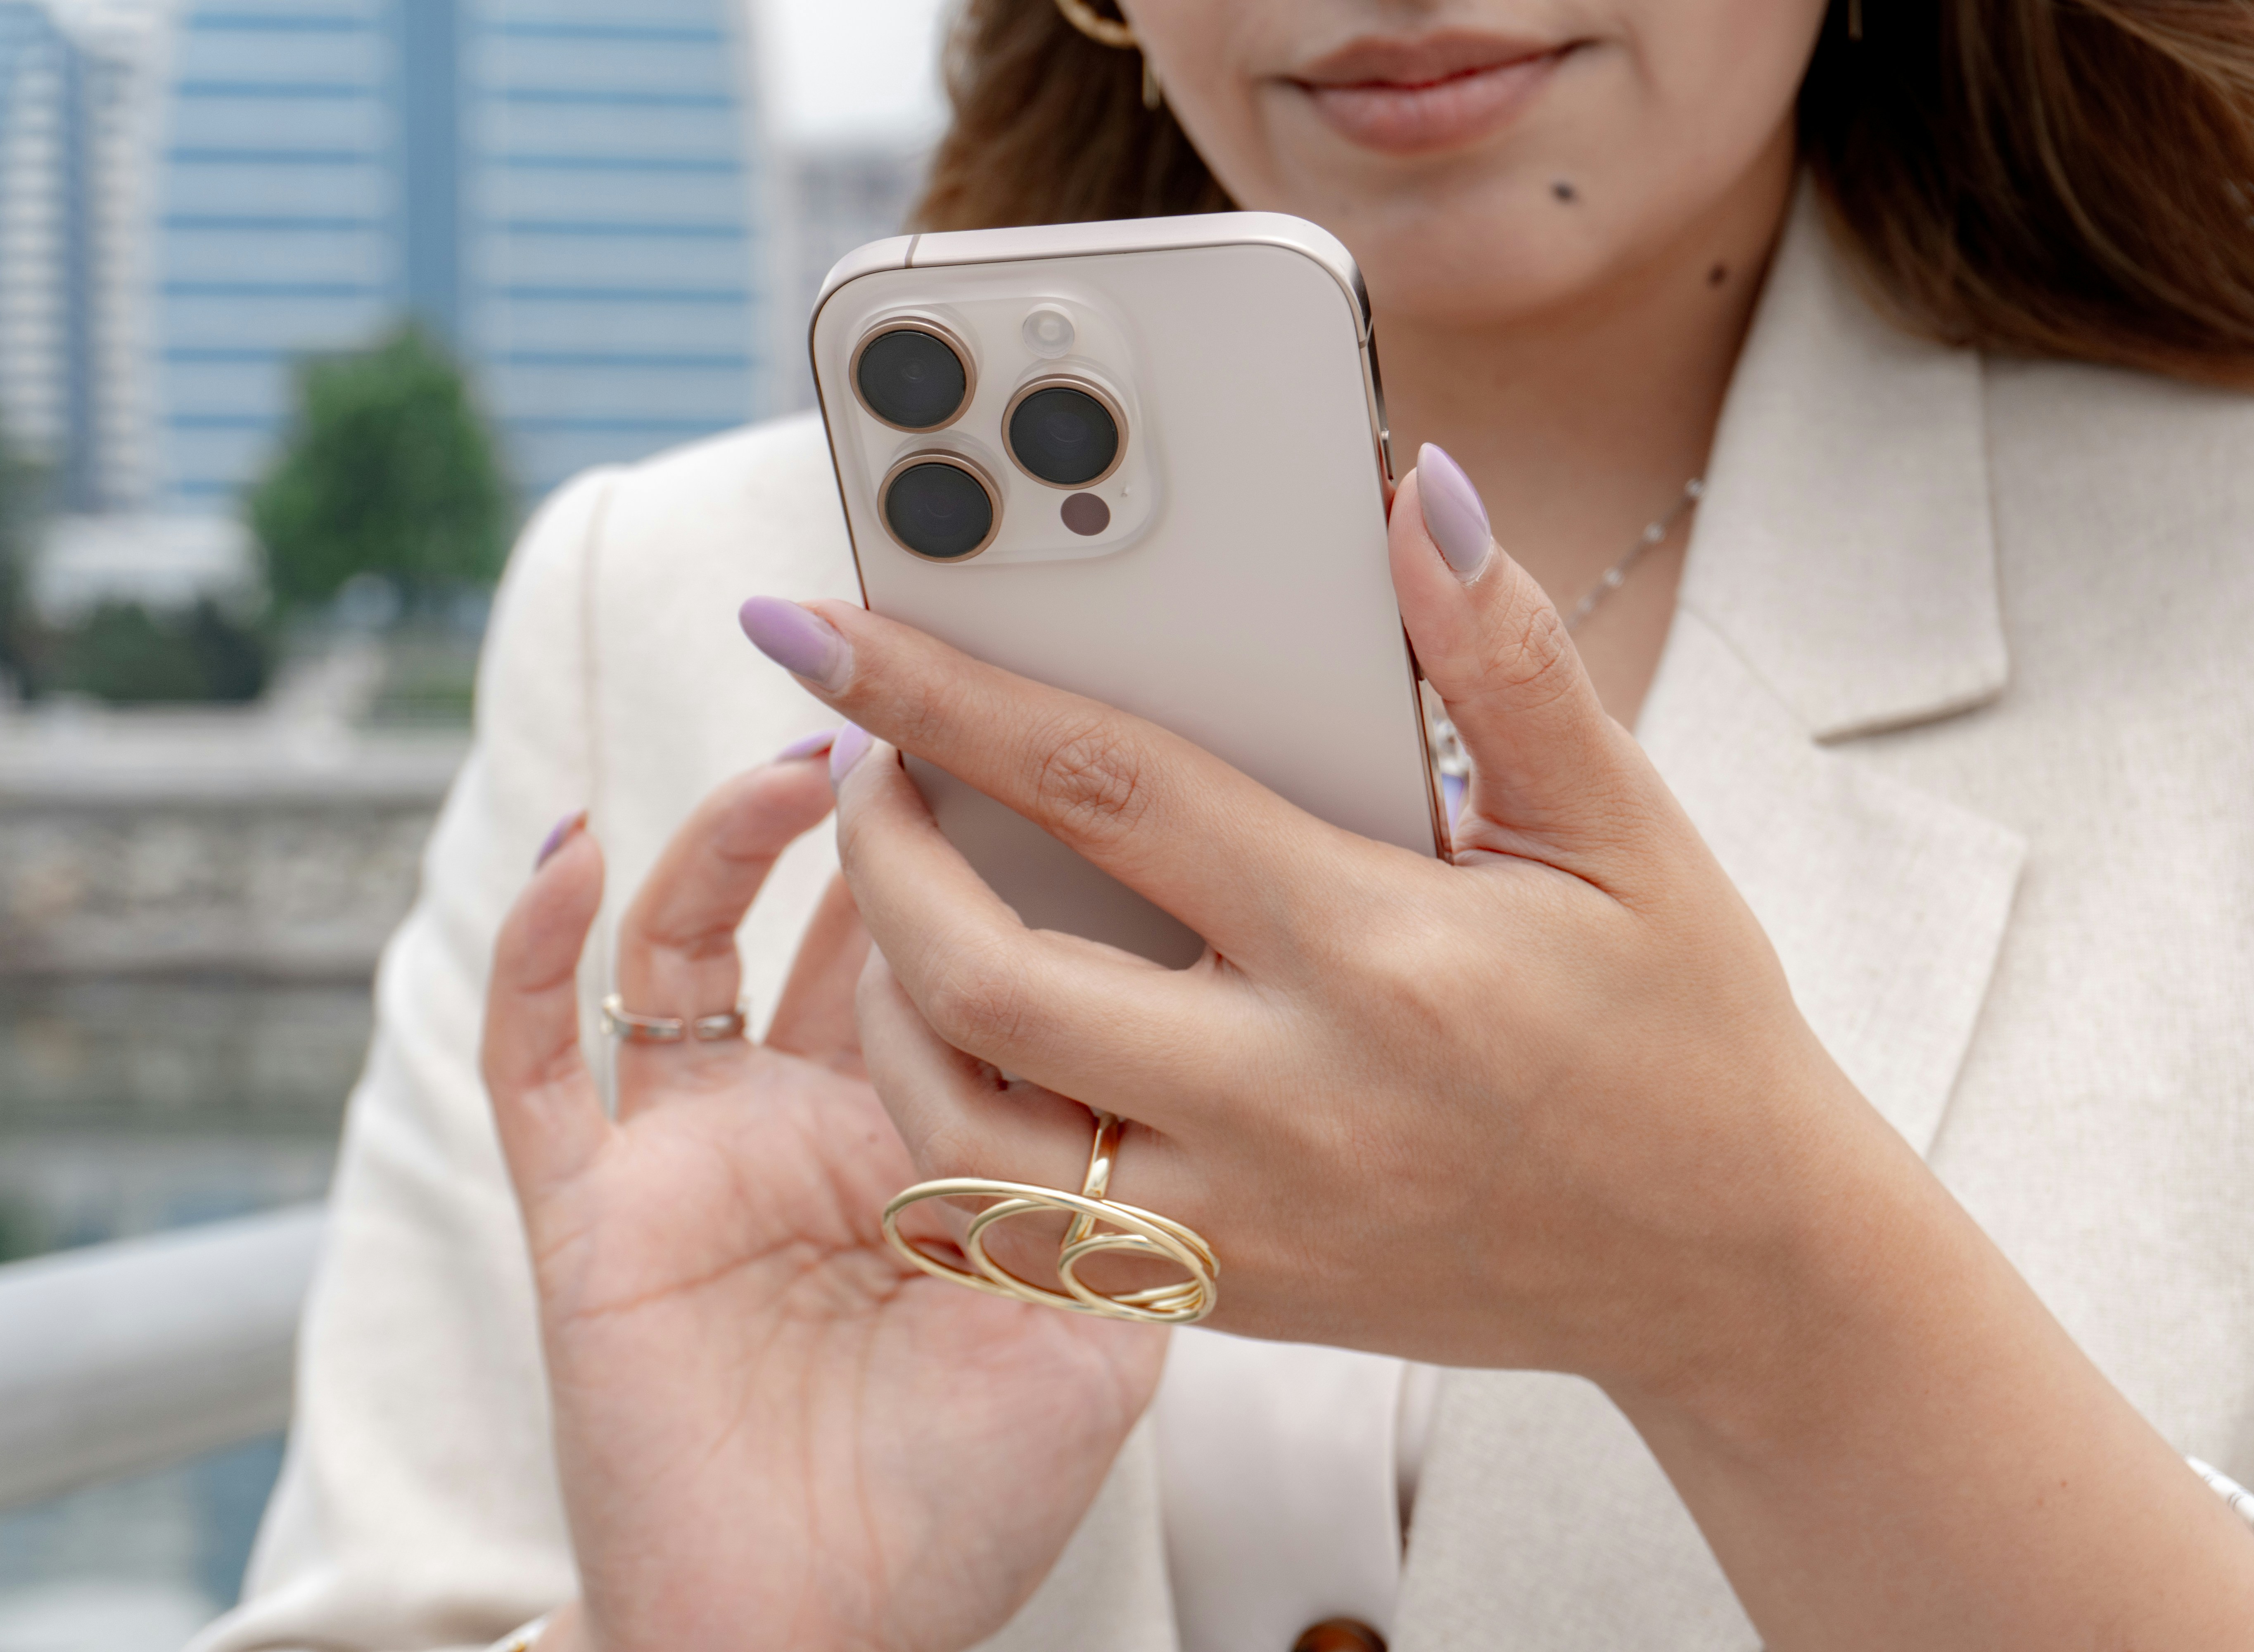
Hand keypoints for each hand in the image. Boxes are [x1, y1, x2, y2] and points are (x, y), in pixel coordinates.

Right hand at [481, 757, 1162, 1651]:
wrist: (822, 1631)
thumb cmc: (963, 1501)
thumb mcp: (1095, 1334)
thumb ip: (1124, 1194)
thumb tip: (1182, 1053)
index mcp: (929, 1141)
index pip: (956, 962)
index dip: (984, 862)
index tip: (1032, 759)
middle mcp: (811, 1123)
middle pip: (829, 927)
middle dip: (866, 818)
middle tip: (912, 718)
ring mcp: (695, 1153)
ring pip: (686, 949)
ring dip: (729, 844)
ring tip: (794, 768)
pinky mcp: (591, 1202)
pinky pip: (539, 1056)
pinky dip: (537, 947)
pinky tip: (575, 845)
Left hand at [737, 456, 2253, 1651]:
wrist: (1733, 1270)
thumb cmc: (1683, 1029)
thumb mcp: (1623, 828)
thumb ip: (1506, 659)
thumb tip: (1418, 499)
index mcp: (1377, 948)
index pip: (1105, 789)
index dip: (942, 693)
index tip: (819, 628)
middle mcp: (1289, 1094)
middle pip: (987, 973)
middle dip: (874, 851)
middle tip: (852, 764)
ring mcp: (1248, 1217)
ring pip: (969, 1127)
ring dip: (889, 1003)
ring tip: (900, 905)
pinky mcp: (1235, 1299)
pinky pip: (1026, 1229)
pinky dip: (960, 1127)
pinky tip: (974, 1042)